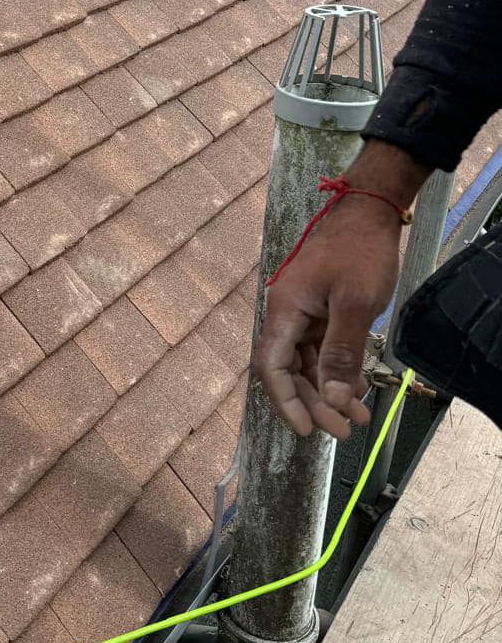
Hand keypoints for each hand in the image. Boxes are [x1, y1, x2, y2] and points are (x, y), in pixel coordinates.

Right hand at [254, 196, 402, 438]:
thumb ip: (340, 354)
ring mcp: (303, 312)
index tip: (307, 430)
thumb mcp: (354, 305)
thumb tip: (330, 400)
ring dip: (328, 391)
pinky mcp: (320, 310)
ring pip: (307, 363)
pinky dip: (336, 371)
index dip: (286, 401)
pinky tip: (355, 388)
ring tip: (356, 417)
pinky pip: (321, 349)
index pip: (272, 367)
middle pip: (289, 370)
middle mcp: (287, 314)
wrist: (370, 211)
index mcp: (285, 311)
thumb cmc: (359, 253)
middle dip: (314, 403)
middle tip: (344, 430)